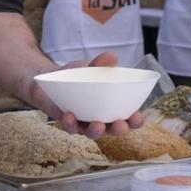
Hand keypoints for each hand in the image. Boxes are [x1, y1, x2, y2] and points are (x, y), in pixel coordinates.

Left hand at [25, 51, 145, 139]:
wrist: (52, 79)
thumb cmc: (78, 75)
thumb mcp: (90, 66)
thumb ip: (100, 63)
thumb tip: (112, 57)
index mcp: (112, 106)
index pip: (129, 118)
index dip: (135, 121)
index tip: (138, 116)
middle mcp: (101, 118)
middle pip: (113, 130)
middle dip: (118, 130)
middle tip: (120, 125)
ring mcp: (84, 122)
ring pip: (92, 133)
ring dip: (96, 131)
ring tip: (97, 125)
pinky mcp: (68, 123)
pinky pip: (70, 128)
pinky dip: (71, 123)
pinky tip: (69, 115)